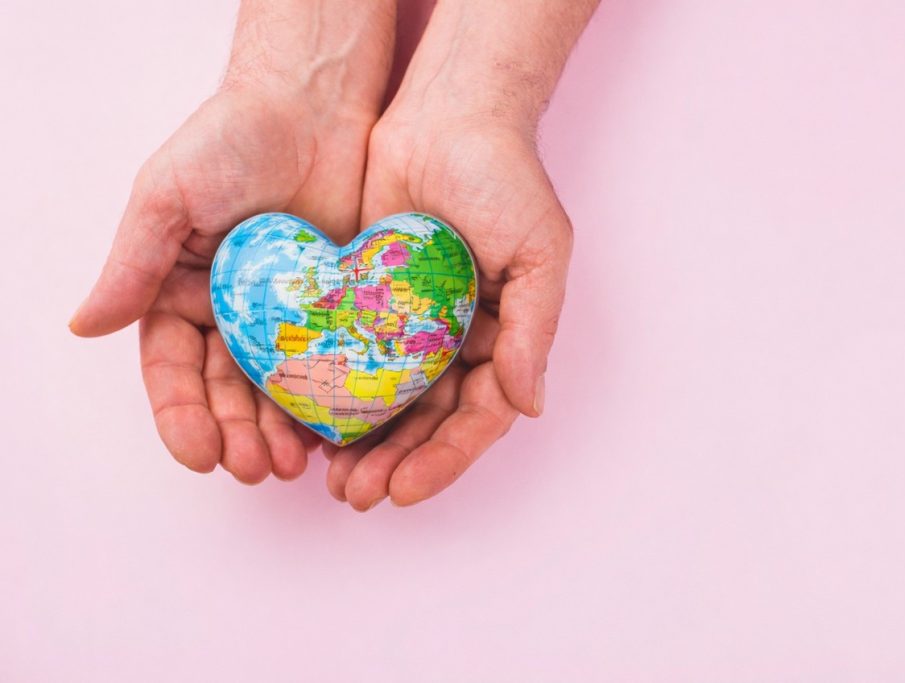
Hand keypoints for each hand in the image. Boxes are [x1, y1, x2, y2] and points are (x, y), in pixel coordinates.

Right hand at [71, 1, 394, 483]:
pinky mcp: (337, 306)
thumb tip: (83, 327)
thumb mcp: (167, 197)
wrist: (312, 104)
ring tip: (295, 464)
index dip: (182, 416)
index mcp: (182, 294)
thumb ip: (134, 264)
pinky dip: (333, 398)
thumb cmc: (229, 139)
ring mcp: (288, 314)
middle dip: (238, 434)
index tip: (200, 457)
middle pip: (228, 391)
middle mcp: (232, 312)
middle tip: (256, 469)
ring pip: (281, 388)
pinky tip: (342, 430)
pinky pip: (335, 361)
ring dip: (283, 430)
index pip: (174, 370)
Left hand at [324, 114, 572, 508]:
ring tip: (328, 478)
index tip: (405, 489)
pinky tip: (304, 422)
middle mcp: (456, 343)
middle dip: (394, 463)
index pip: (477, 418)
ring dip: (360, 444)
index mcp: (503, 340)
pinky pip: (347, 356)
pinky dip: (330, 392)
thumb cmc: (506, 178)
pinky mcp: (366, 301)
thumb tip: (528, 406)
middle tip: (355, 495)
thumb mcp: (540, 251)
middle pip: (426, 423)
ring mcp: (409, 326)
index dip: (445, 460)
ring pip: (384, 402)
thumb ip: (536, 329)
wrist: (445, 113)